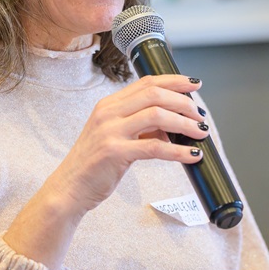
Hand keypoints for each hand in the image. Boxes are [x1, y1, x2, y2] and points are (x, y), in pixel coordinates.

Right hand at [48, 74, 207, 212]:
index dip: (174, 81)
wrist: (69, 188)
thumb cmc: (93, 164)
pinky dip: (178, 151)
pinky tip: (192, 155)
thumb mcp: (115, 137)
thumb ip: (140, 128)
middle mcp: (108, 112)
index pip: (146, 82)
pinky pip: (155, 148)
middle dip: (183, 102)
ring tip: (200, 133)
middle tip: (199, 115)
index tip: (194, 85)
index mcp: (109, 105)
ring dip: (185, 123)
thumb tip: (172, 128)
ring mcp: (110, 131)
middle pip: (155, 94)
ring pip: (157, 115)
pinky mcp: (115, 153)